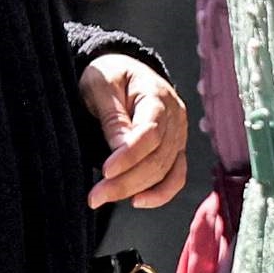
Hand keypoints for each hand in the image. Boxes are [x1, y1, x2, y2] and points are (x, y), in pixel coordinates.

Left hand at [80, 53, 189, 211]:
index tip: (105, 171)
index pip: (150, 133)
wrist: (123, 72)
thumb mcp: (101, 85)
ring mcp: (179, 135)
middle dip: (125, 181)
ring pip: (165, 171)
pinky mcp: (175, 150)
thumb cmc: (109, 75)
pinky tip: (137, 200)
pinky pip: (176, 177)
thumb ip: (112, 117)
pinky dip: (161, 193)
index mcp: (157, 95)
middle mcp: (175, 117)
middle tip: (94, 196)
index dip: (129, 155)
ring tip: (103, 199)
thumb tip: (120, 150)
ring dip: (135, 189)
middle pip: (157, 158)